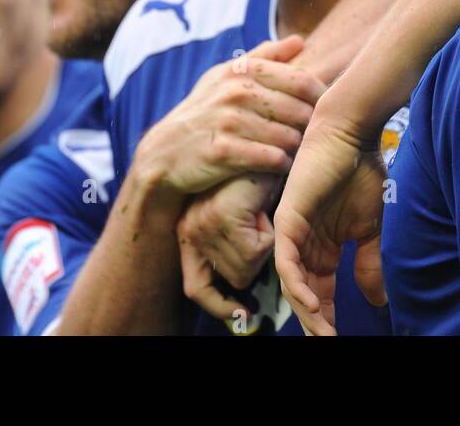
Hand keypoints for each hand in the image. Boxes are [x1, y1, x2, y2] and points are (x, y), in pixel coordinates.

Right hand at [130, 35, 324, 209]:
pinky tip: (282, 167)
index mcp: (240, 71)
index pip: (301, 81)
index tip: (325, 112)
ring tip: (300, 153)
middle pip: (299, 110)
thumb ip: (264, 57)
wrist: (162, 155)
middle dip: (311, 126)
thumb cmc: (204, 114)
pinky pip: (271, 159)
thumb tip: (300, 40)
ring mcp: (227, 122)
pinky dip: (282, 165)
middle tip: (316, 137)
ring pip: (288, 136)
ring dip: (298, 148)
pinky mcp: (222, 153)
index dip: (321, 98)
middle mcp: (234, 92)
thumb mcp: (225, 78)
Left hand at [177, 173, 281, 318]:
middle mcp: (190, 230)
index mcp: (189, 231)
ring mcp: (204, 224)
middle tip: (260, 228)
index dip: (219, 305)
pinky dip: (269, 234)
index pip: (197, 287)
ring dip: (264, 244)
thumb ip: (234, 247)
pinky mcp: (222, 217)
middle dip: (255, 260)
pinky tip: (264, 207)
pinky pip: (256, 252)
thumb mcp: (239, 217)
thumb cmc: (257, 178)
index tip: (242, 315)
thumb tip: (242, 290)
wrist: (266, 144)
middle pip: (232, 278)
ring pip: (246, 268)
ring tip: (260, 211)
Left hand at [274, 96, 388, 335]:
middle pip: (304, 294)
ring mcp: (292, 233)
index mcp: (321, 246)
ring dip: (308, 311)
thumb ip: (370, 262)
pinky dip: (299, 285)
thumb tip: (379, 300)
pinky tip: (313, 305)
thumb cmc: (361, 171)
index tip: (341, 337)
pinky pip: (287, 262)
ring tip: (324, 332)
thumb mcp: (371, 227)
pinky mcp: (286, 220)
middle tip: (329, 342)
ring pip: (293, 283)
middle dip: (317, 322)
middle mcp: (302, 243)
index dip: (330, 317)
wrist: (350, 134)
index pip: (320, 291)